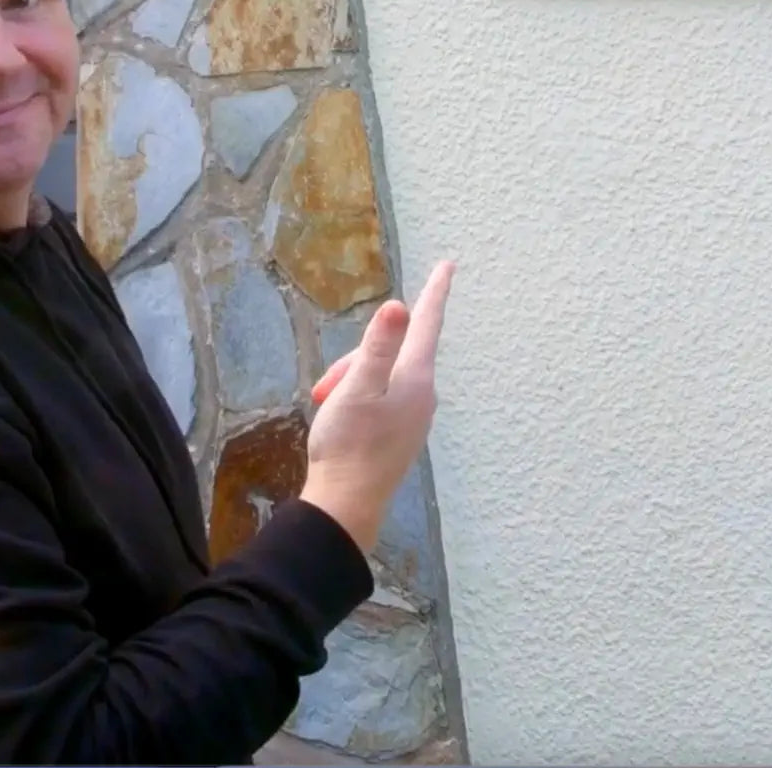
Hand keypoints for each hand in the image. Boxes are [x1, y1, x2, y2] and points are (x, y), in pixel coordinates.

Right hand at [300, 261, 453, 553]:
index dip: (435, 291)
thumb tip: (399, 305)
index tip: (448, 264)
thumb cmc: (348, 445)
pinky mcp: (402, 433)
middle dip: (355, 359)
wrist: (346, 507)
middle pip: (392, 351)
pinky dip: (357, 397)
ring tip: (325, 405)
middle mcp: (423, 395)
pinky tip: (338, 417)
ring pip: (382, 375)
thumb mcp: (356, 388)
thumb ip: (378, 346)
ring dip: (351, 380)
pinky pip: (381, 397)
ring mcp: (414, 416)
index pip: (426, 322)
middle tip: (323, 389)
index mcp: (416, 378)